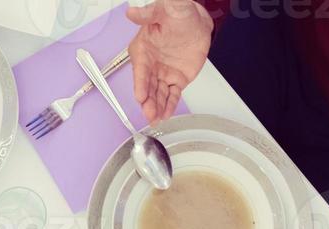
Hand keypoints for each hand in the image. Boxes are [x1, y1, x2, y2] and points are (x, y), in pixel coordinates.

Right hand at [126, 0, 212, 122]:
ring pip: (158, 94)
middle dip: (148, 101)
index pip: (140, 71)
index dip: (140, 85)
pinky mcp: (176, 80)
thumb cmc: (176, 14)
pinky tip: (166, 114)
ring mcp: (163, 74)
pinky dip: (170, 105)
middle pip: (147, 87)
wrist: (196, 19)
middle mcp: (150, 65)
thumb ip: (148, 13)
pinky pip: (172, 95)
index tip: (140, 97)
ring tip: (156, 118)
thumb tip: (132, 12)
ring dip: (157, 107)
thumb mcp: (163, 10)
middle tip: (149, 113)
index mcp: (143, 50)